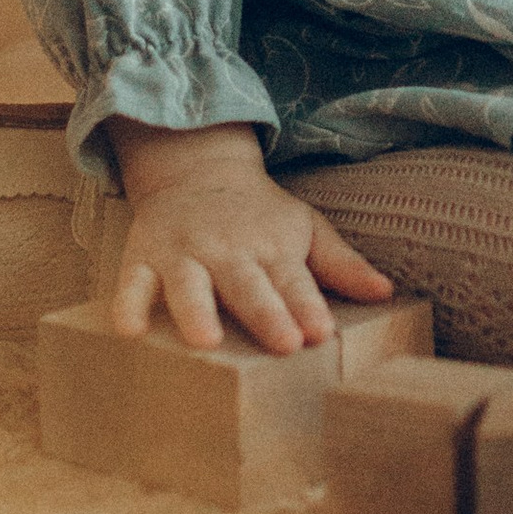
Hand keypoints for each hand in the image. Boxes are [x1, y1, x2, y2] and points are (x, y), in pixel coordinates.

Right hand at [105, 118, 391, 350]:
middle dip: (265, 313)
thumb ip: (341, 263)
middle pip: (247, 285)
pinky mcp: (143, 257)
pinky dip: (127, 302)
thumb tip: (385, 292)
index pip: (293, 280)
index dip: (307, 305)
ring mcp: (183, 253)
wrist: (197, 170)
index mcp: (272, 247)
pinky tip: (128, 330)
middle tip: (283, 343)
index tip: (321, 332)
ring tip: (204, 341)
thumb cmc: (260, 215)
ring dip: (195, 310)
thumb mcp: (306, 228)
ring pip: (188, 284)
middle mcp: (228, 250)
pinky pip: (131, 281)